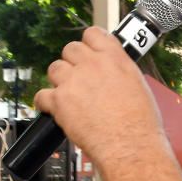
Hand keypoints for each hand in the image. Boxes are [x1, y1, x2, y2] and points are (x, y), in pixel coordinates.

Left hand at [33, 27, 167, 164]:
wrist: (130, 146)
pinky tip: (51, 109)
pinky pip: (41, 95)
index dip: (88, 44)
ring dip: (59, 80)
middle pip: (70, 49)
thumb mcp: (138, 85)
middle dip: (72, 62)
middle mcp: (92, 65)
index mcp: (114, 58)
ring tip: (67, 95)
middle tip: (78, 78)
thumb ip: (119, 71)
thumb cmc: (140, 124)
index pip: (93, 34)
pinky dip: (44, 103)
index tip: (88, 53)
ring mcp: (73, 81)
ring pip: (54, 68)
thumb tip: (112, 73)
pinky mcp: (59, 102)